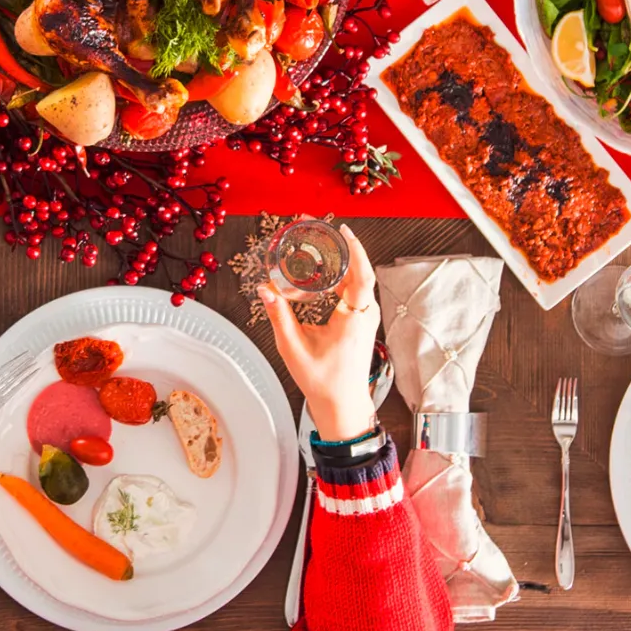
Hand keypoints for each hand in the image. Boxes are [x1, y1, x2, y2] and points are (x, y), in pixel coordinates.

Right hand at [259, 223, 379, 442]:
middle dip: (337, 245)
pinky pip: (352, 288)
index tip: (341, 229)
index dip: (352, 248)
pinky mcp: (360, 319)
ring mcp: (365, 316)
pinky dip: (338, 274)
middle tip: (314, 226)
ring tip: (314, 242)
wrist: (342, 404)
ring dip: (337, 259)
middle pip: (357, 269)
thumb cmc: (323, 381)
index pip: (360, 273)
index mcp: (354, 317)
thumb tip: (265, 289)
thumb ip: (279, 316)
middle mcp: (365, 313)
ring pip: (355, 278)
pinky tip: (320, 269)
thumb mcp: (294, 348)